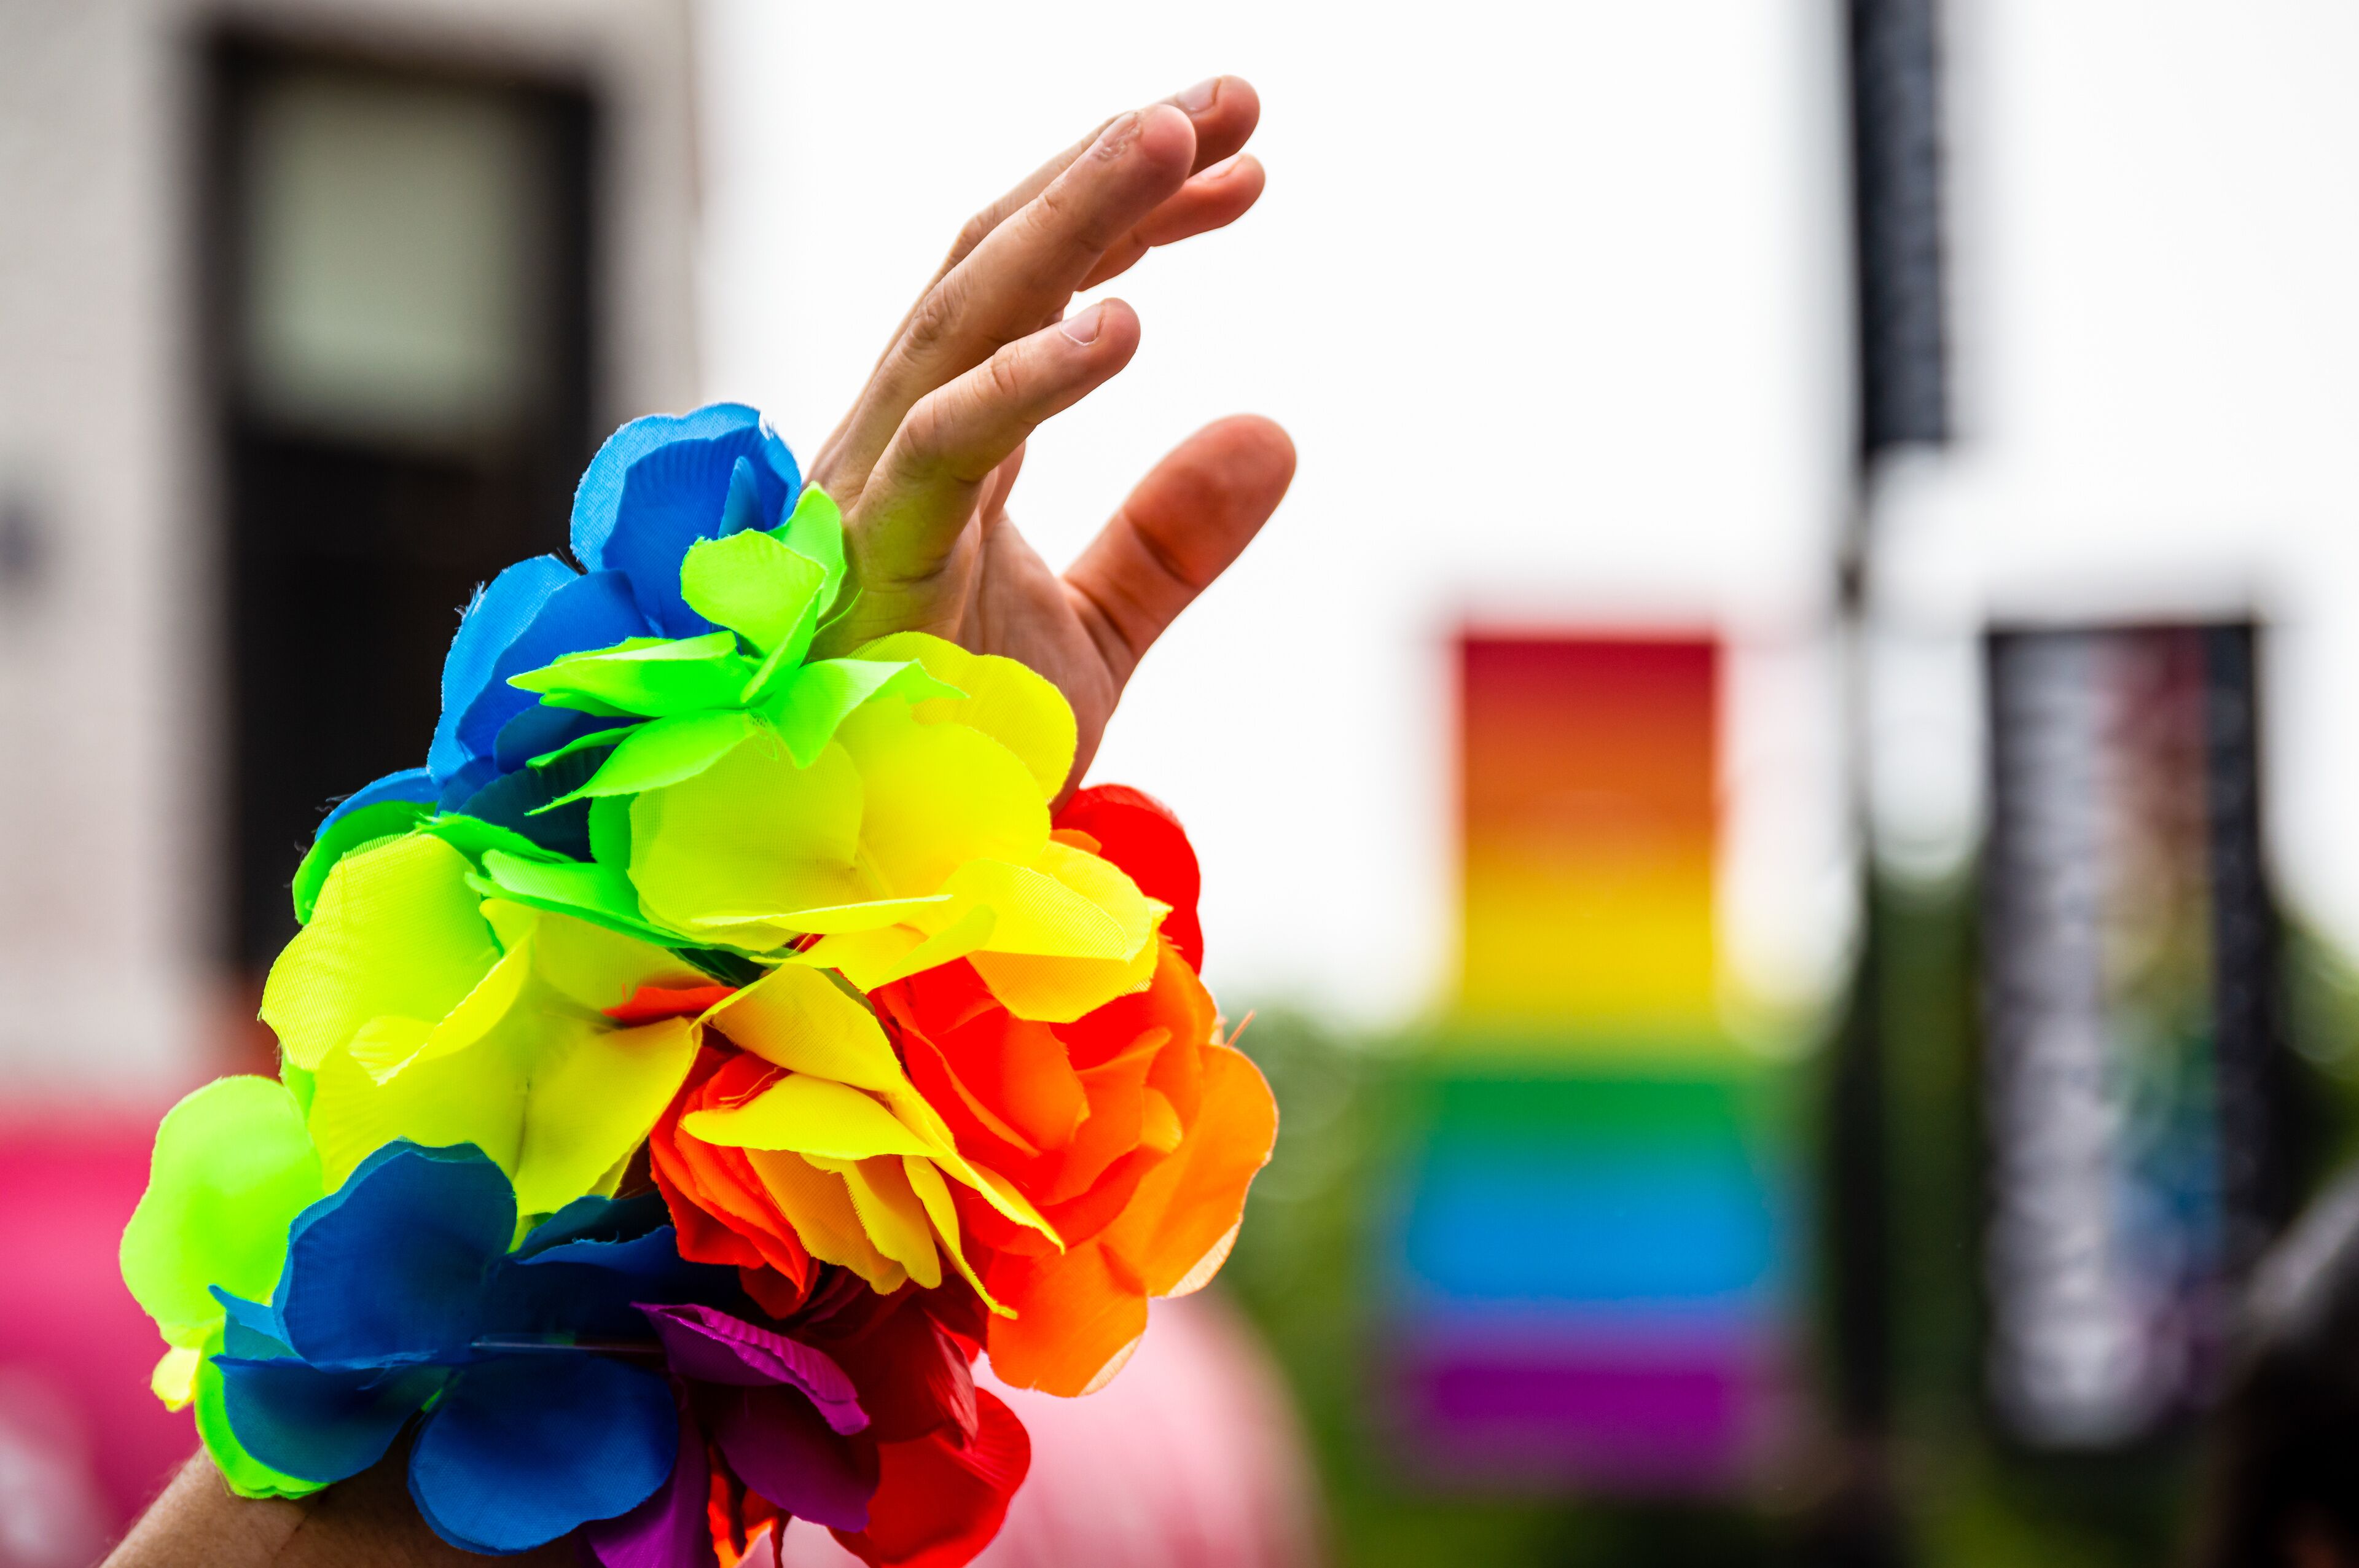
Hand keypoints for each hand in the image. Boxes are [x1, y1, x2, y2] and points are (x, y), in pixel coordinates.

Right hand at [808, 76, 1296, 792]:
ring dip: (1070, 218)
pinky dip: (1027, 381)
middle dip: (1110, 171)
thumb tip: (1276, 432)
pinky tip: (1124, 325)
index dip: (1138, 215)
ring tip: (1175, 137)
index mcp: (947, 447)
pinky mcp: (864, 566)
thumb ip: (1170, 541)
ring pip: (960, 317)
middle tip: (1232, 96)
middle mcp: (897, 443)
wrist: (873, 889)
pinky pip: (944, 449)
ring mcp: (868, 495)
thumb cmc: (952, 761)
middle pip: (997, 263)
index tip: (1246, 165)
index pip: (1041, 288)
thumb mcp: (1095, 641)